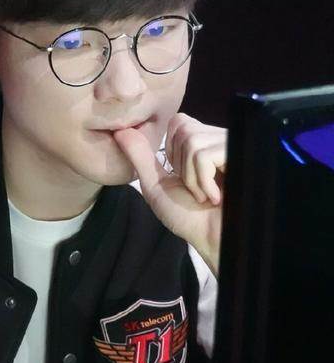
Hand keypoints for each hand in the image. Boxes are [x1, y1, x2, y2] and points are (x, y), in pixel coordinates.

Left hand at [113, 114, 226, 277]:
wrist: (215, 241)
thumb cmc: (189, 217)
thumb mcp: (157, 185)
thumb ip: (139, 156)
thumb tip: (120, 130)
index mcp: (202, 143)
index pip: (179, 121)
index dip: (173, 150)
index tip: (182, 177)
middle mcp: (219, 139)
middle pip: (183, 129)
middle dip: (181, 166)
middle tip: (196, 189)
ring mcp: (233, 145)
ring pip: (193, 142)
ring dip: (192, 178)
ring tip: (206, 196)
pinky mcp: (241, 154)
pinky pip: (205, 156)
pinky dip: (203, 182)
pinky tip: (216, 198)